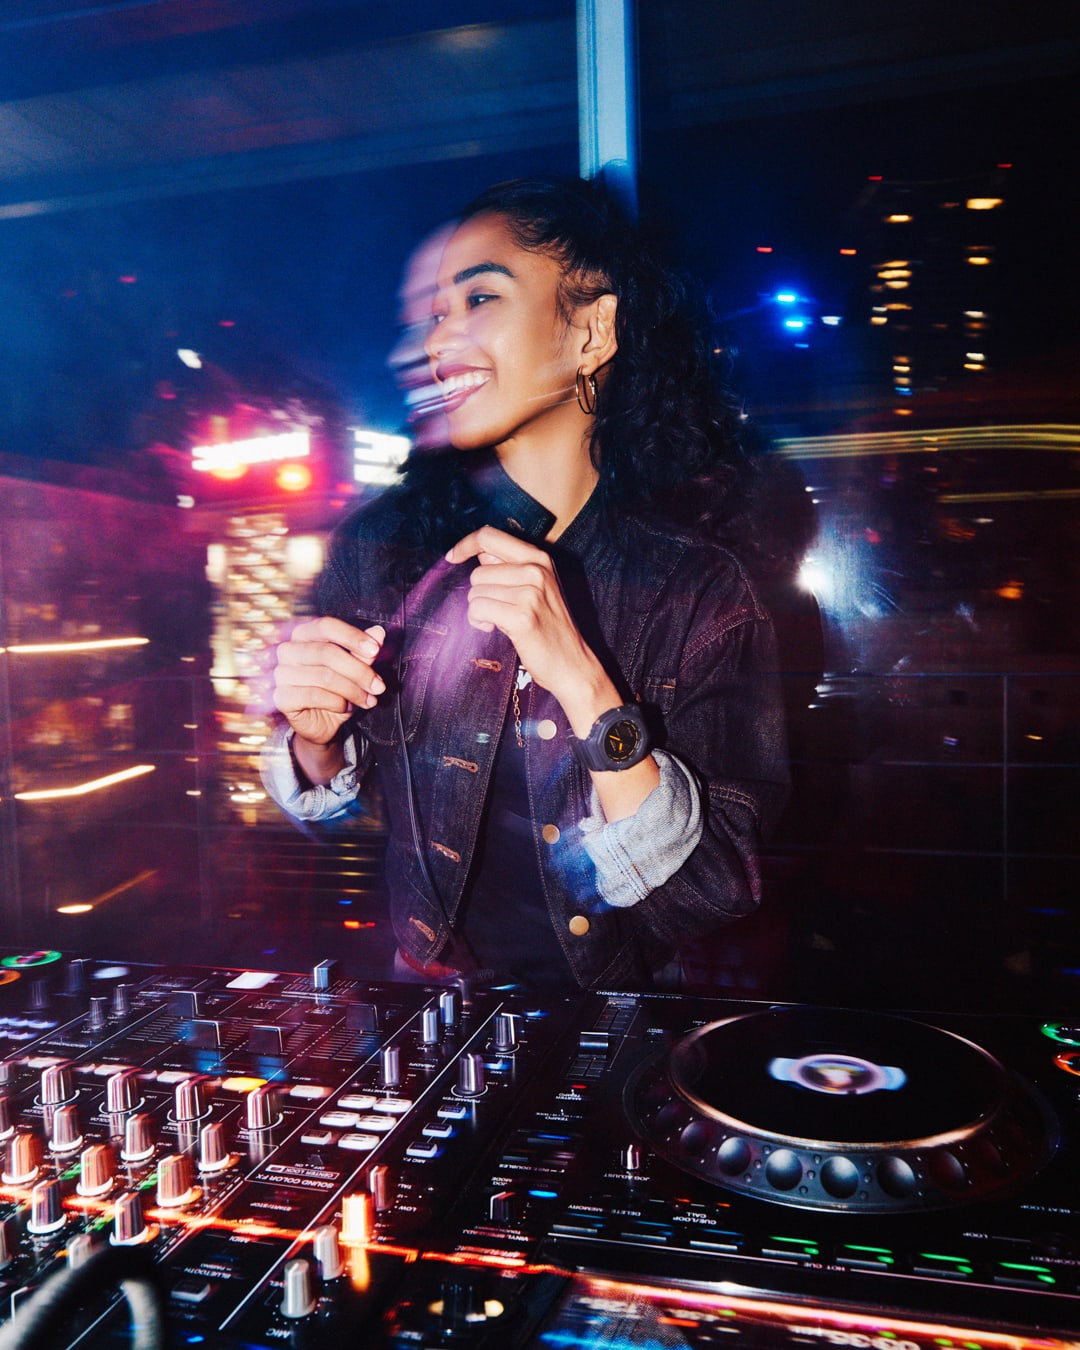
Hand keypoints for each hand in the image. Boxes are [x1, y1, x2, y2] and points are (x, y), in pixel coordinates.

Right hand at [271, 617, 385, 747]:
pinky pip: (315, 696)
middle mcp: (288, 650)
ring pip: (324, 677)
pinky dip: (337, 703)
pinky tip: (344, 708)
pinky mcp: (281, 697)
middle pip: (327, 652)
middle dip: (359, 671)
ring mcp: (281, 674)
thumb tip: (378, 632)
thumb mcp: (354, 671)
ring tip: (368, 700)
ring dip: (353, 691)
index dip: (352, 636)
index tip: (375, 649)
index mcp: (303, 635)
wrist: (321, 723)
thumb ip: (363, 652)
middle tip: (378, 686)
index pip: (326, 626)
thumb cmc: (335, 692)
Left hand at [445, 526, 607, 720]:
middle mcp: (536, 570)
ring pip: (475, 592)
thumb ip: (511, 566)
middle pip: (478, 571)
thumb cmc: (549, 627)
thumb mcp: (538, 586)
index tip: (452, 557)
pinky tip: (495, 628)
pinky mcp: (521, 616)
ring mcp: (530, 593)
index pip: (490, 536)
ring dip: (479, 610)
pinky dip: (479, 622)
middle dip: (480, 593)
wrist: (572, 664)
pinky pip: (477, 609)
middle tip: (499, 610)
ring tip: (500, 621)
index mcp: (539, 558)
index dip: (465, 544)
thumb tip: (479, 551)